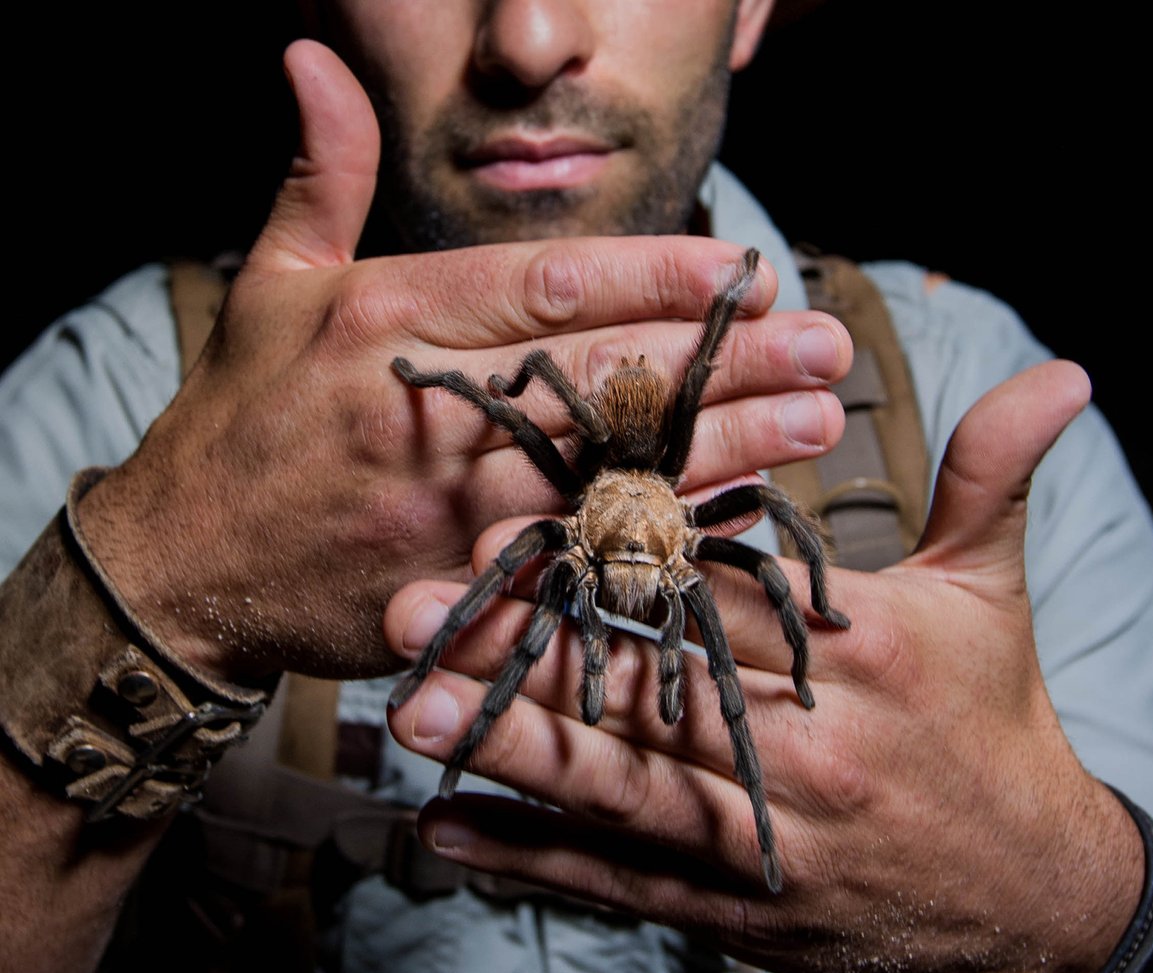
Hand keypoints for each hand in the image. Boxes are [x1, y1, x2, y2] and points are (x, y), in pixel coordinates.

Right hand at [72, 40, 848, 683]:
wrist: (181, 568)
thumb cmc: (237, 426)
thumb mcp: (268, 289)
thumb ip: (315, 177)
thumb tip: (313, 57)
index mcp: (385, 322)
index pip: (546, 285)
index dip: (659, 275)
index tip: (748, 270)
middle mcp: (421, 411)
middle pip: (599, 379)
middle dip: (723, 361)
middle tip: (825, 347)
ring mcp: (439, 509)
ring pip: (605, 471)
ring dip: (720, 447)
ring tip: (815, 423)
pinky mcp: (451, 588)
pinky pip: (574, 562)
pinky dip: (656, 539)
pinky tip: (735, 515)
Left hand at [383, 360, 1143, 972]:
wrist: (1031, 898)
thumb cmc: (996, 730)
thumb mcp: (996, 599)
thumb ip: (996, 479)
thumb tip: (1059, 372)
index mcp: (856, 659)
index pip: (715, 597)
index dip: (615, 560)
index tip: (522, 523)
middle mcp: (802, 754)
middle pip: (646, 692)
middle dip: (529, 651)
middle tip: (416, 612)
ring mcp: (761, 845)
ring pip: (618, 791)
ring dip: (508, 751)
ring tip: (411, 712)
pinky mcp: (734, 913)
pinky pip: (621, 885)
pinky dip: (532, 862)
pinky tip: (448, 834)